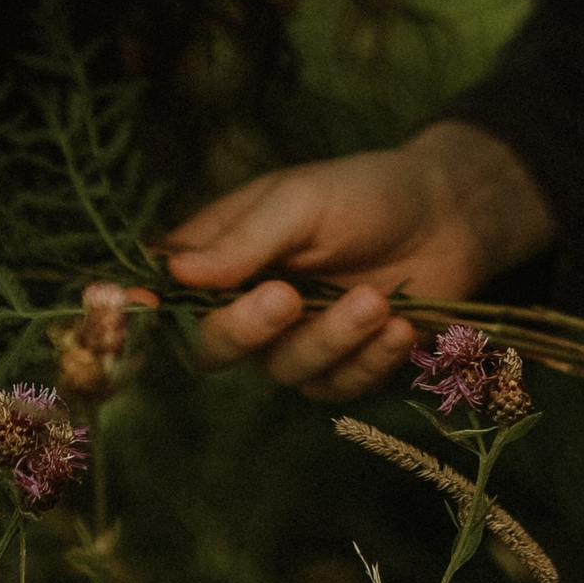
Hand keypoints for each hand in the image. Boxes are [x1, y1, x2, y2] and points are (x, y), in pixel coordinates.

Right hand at [162, 121, 553, 401]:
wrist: (451, 217)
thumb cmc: (366, 194)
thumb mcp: (302, 201)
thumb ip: (243, 239)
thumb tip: (174, 273)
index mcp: (223, 253)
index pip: (166, 290)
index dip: (141, 306)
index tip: (132, 307)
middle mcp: (248, 304)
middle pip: (214, 346)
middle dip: (248, 328)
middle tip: (288, 298)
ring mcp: (295, 341)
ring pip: (284, 372)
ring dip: (332, 339)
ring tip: (376, 299)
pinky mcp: (343, 368)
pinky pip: (338, 389)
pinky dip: (370, 360)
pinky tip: (400, 325)